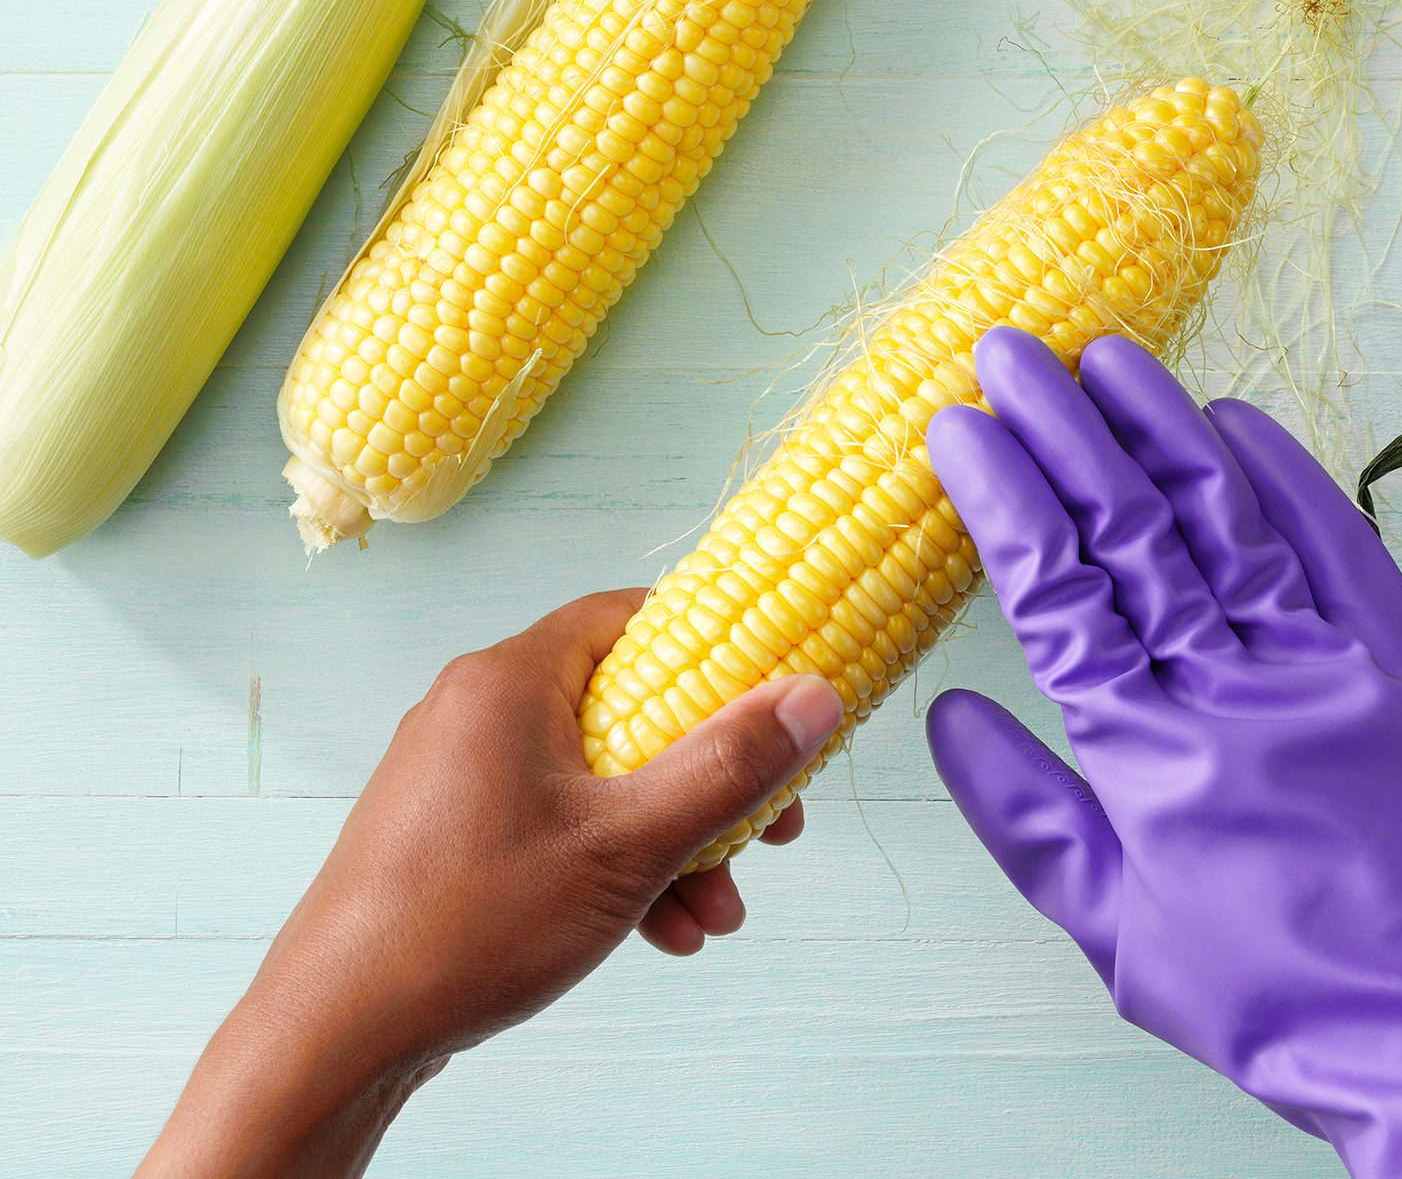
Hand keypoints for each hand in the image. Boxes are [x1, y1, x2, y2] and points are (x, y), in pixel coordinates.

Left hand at [139, 589, 844, 1178]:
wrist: (337, 1034)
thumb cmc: (471, 923)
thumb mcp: (628, 844)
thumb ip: (729, 766)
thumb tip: (815, 696)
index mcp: (508, 680)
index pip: (631, 616)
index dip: (716, 649)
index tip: (773, 699)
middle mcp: (476, 711)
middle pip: (628, 710)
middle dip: (708, 779)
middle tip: (769, 830)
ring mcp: (459, 776)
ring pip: (600, 781)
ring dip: (671, 840)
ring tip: (715, 913)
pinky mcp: (450, 835)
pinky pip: (559, 824)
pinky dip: (614, 866)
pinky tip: (658, 933)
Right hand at [924, 331, 1401, 1178]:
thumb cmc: (1271, 999)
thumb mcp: (1117, 936)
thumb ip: (1027, 818)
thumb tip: (951, 713)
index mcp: (1148, 759)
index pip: (1056, 593)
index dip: (1005, 498)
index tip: (960, 425)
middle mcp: (1236, 693)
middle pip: (1132, 530)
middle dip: (1063, 429)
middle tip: (1012, 348)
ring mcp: (1331, 669)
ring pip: (1228, 519)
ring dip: (1161, 427)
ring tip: (1107, 353)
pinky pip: (1340, 548)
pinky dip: (1286, 476)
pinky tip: (1235, 419)